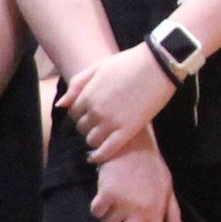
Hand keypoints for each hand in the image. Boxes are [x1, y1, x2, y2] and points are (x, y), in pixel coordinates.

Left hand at [60, 41, 174, 154]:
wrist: (158, 65)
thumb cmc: (128, 63)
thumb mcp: (97, 68)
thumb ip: (77, 85)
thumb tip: (62, 105)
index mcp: (87, 96)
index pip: (74, 114)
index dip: (81, 114)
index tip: (90, 113)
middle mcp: (96, 111)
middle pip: (81, 127)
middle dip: (87, 125)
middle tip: (99, 122)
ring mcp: (111, 122)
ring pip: (91, 140)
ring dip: (93, 139)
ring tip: (102, 134)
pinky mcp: (127, 131)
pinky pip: (107, 151)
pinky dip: (99, 156)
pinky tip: (95, 158)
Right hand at [90, 141, 183, 221]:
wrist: (133, 145)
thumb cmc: (151, 167)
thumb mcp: (167, 190)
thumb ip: (173, 215)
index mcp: (157, 210)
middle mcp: (141, 210)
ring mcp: (123, 203)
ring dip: (109, 217)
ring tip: (115, 201)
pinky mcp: (107, 194)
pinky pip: (96, 212)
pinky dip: (98, 206)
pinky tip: (105, 195)